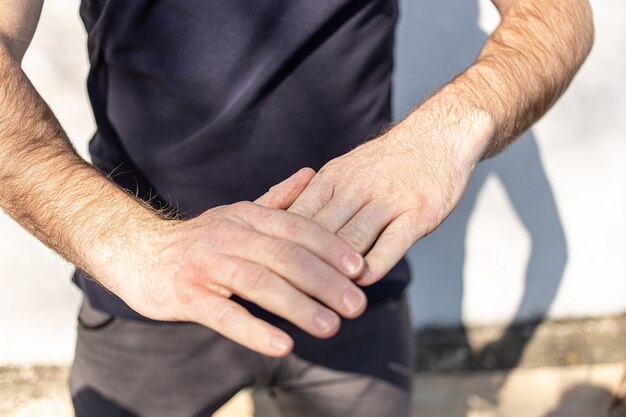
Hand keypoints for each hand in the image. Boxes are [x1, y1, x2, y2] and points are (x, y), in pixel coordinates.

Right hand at [95, 168, 366, 356]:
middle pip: (284, 256)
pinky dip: (254, 329)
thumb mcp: (238, 214)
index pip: (296, 228)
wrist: (137, 251)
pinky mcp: (186, 295)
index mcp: (246, 216)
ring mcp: (206, 265)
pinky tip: (282, 345)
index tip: (360, 269)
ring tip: (330, 328)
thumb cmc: (200, 240)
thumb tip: (310, 173)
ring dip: (298, 306)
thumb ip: (276, 200)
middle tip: (356, 305)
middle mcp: (228, 235)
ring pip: (258, 283)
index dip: (330, 247)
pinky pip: (224, 314)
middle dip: (325, 281)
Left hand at [288, 116, 490, 285]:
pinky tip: (362, 282)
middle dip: (302, 268)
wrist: (438, 135)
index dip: (280, 249)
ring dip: (335, 273)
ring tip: (322, 301)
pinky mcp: (418, 211)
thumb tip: (285, 234)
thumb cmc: (385, 163)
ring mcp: (388, 198)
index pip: (297, 218)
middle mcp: (356, 187)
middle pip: (320, 233)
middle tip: (286, 300)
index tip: (268, 277)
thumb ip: (318, 200)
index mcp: (331, 178)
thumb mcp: (344, 170)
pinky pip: (391, 243)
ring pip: (352, 239)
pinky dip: (373, 266)